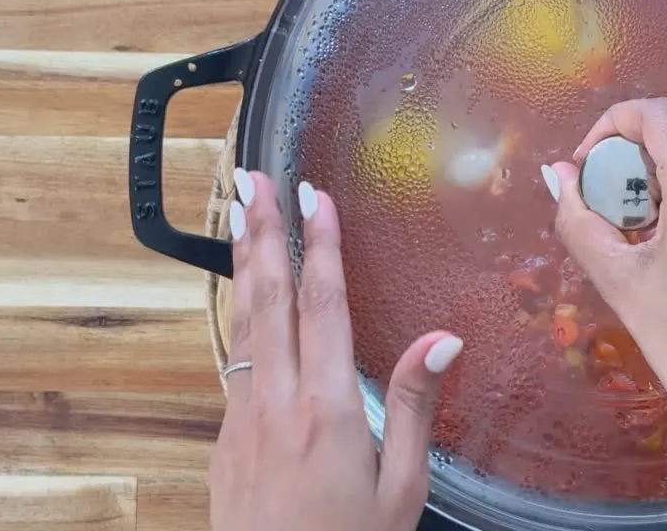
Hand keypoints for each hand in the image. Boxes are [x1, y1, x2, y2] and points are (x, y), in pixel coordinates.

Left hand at [210, 170, 462, 530]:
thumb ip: (414, 406)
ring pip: (242, 325)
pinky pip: (235, 362)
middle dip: (260, 233)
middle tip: (251, 180)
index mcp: (327, 408)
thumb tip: (441, 340)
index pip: (323, 305)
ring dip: (242, 265)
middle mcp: (276, 402)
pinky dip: (242, 317)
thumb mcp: (401, 486)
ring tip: (238, 217)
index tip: (315, 198)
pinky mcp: (225, 440)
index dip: (319, 245)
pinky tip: (248, 304)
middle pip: (267, 299)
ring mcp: (242, 419)